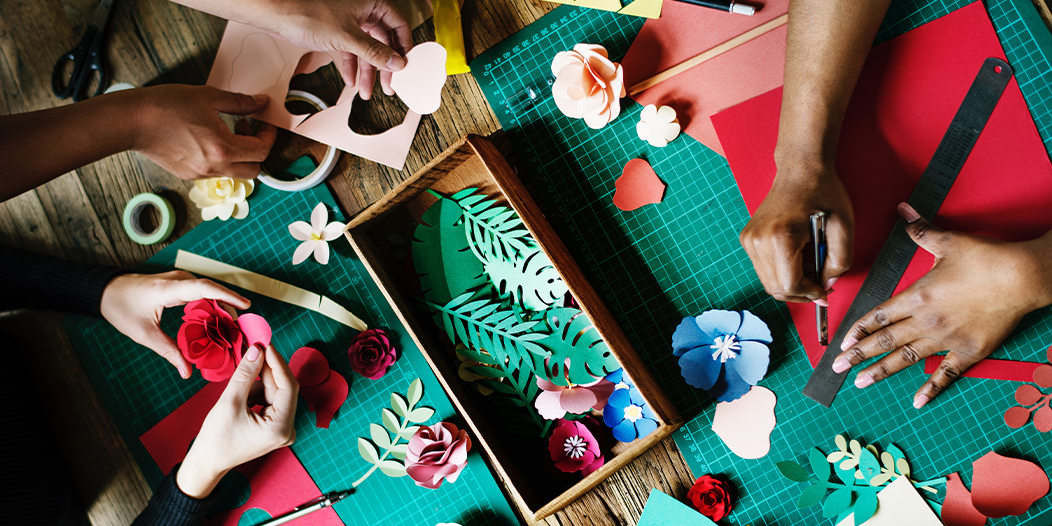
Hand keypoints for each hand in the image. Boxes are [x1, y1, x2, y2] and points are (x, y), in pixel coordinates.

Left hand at [99, 271, 251, 378]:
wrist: (105, 291)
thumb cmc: (121, 308)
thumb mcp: (144, 334)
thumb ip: (169, 352)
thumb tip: (187, 372)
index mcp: (169, 289)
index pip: (205, 288)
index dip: (227, 296)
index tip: (246, 306)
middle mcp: (178, 280)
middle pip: (212, 291)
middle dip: (229, 308)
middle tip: (240, 329)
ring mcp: (179, 279)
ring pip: (208, 292)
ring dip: (220, 307)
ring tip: (231, 328)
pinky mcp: (178, 283)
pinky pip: (201, 292)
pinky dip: (210, 305)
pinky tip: (214, 321)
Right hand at [132, 85, 277, 179]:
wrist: (131, 121)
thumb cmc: (166, 106)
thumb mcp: (208, 97)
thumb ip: (240, 102)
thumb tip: (261, 103)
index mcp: (222, 149)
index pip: (261, 152)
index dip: (269, 137)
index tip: (264, 124)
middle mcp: (213, 168)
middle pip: (254, 170)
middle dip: (257, 150)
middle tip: (247, 128)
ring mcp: (200, 174)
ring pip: (235, 174)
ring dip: (240, 156)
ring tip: (226, 131)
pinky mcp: (188, 175)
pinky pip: (216, 173)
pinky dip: (222, 159)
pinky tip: (208, 138)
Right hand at [177, 344, 298, 497]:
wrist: (206, 462)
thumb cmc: (216, 439)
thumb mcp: (230, 402)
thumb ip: (246, 374)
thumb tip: (257, 350)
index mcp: (281, 428)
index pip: (288, 387)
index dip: (277, 363)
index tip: (266, 346)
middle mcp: (288, 430)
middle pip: (283, 389)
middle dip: (268, 370)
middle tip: (255, 350)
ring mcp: (282, 429)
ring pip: (275, 393)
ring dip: (259, 382)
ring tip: (240, 381)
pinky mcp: (274, 427)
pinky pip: (270, 401)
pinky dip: (257, 392)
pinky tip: (242, 394)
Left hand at [255, 0, 412, 99]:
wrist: (278, 16)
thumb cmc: (307, 14)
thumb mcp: (347, 37)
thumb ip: (375, 52)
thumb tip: (397, 63)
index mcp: (371, 2)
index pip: (398, 24)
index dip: (403, 46)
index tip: (405, 66)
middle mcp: (363, 10)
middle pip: (383, 41)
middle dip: (383, 66)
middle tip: (388, 85)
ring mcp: (350, 22)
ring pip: (366, 49)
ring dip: (367, 72)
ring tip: (366, 90)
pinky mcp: (338, 32)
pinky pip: (351, 52)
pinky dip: (351, 67)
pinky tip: (351, 81)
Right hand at [739, 162, 853, 304]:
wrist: (801, 168)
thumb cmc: (822, 191)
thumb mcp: (843, 227)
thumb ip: (840, 262)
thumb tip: (826, 286)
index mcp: (780, 238)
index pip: (789, 286)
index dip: (809, 295)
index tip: (823, 293)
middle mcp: (758, 240)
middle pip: (775, 289)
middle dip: (800, 293)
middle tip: (819, 284)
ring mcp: (750, 240)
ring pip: (768, 282)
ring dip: (790, 283)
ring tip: (809, 267)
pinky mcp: (748, 239)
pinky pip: (764, 269)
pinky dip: (781, 272)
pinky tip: (797, 258)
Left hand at [832, 203, 1051, 407]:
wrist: (1023, 277)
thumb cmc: (986, 258)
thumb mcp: (948, 241)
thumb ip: (920, 229)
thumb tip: (903, 209)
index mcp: (917, 296)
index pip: (878, 316)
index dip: (857, 329)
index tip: (842, 341)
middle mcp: (926, 320)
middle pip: (884, 340)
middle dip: (858, 355)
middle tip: (837, 368)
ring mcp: (946, 338)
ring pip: (906, 358)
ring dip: (881, 371)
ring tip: (861, 382)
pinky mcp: (969, 350)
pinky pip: (945, 374)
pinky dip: (931, 388)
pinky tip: (916, 401)